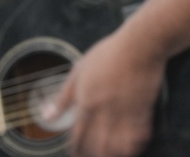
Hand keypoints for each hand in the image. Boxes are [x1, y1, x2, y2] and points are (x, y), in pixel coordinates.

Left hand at [45, 30, 165, 156]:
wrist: (140, 43)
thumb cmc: (109, 53)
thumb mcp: (79, 70)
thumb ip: (63, 97)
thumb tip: (46, 116)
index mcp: (87, 100)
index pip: (77, 136)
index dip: (75, 150)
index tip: (76, 155)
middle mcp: (104, 108)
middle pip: (97, 145)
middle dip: (94, 156)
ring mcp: (124, 109)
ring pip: (118, 145)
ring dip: (114, 152)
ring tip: (112, 153)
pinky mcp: (143, 108)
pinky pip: (138, 135)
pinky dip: (134, 144)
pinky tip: (130, 146)